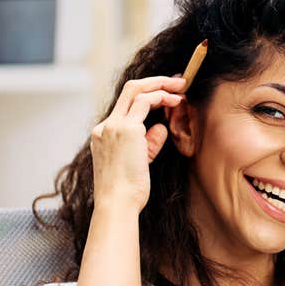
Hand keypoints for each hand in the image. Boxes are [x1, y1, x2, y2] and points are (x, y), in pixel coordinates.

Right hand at [89, 75, 185, 212]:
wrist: (117, 204)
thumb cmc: (127, 192)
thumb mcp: (139, 162)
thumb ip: (148, 142)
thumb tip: (161, 127)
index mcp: (103, 135)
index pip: (125, 105)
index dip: (147, 95)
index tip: (166, 95)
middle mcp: (105, 127)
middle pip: (129, 89)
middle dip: (155, 81)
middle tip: (177, 81)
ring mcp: (113, 126)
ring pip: (136, 90)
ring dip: (161, 86)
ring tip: (181, 88)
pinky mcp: (126, 130)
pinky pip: (145, 102)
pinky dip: (162, 98)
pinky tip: (176, 102)